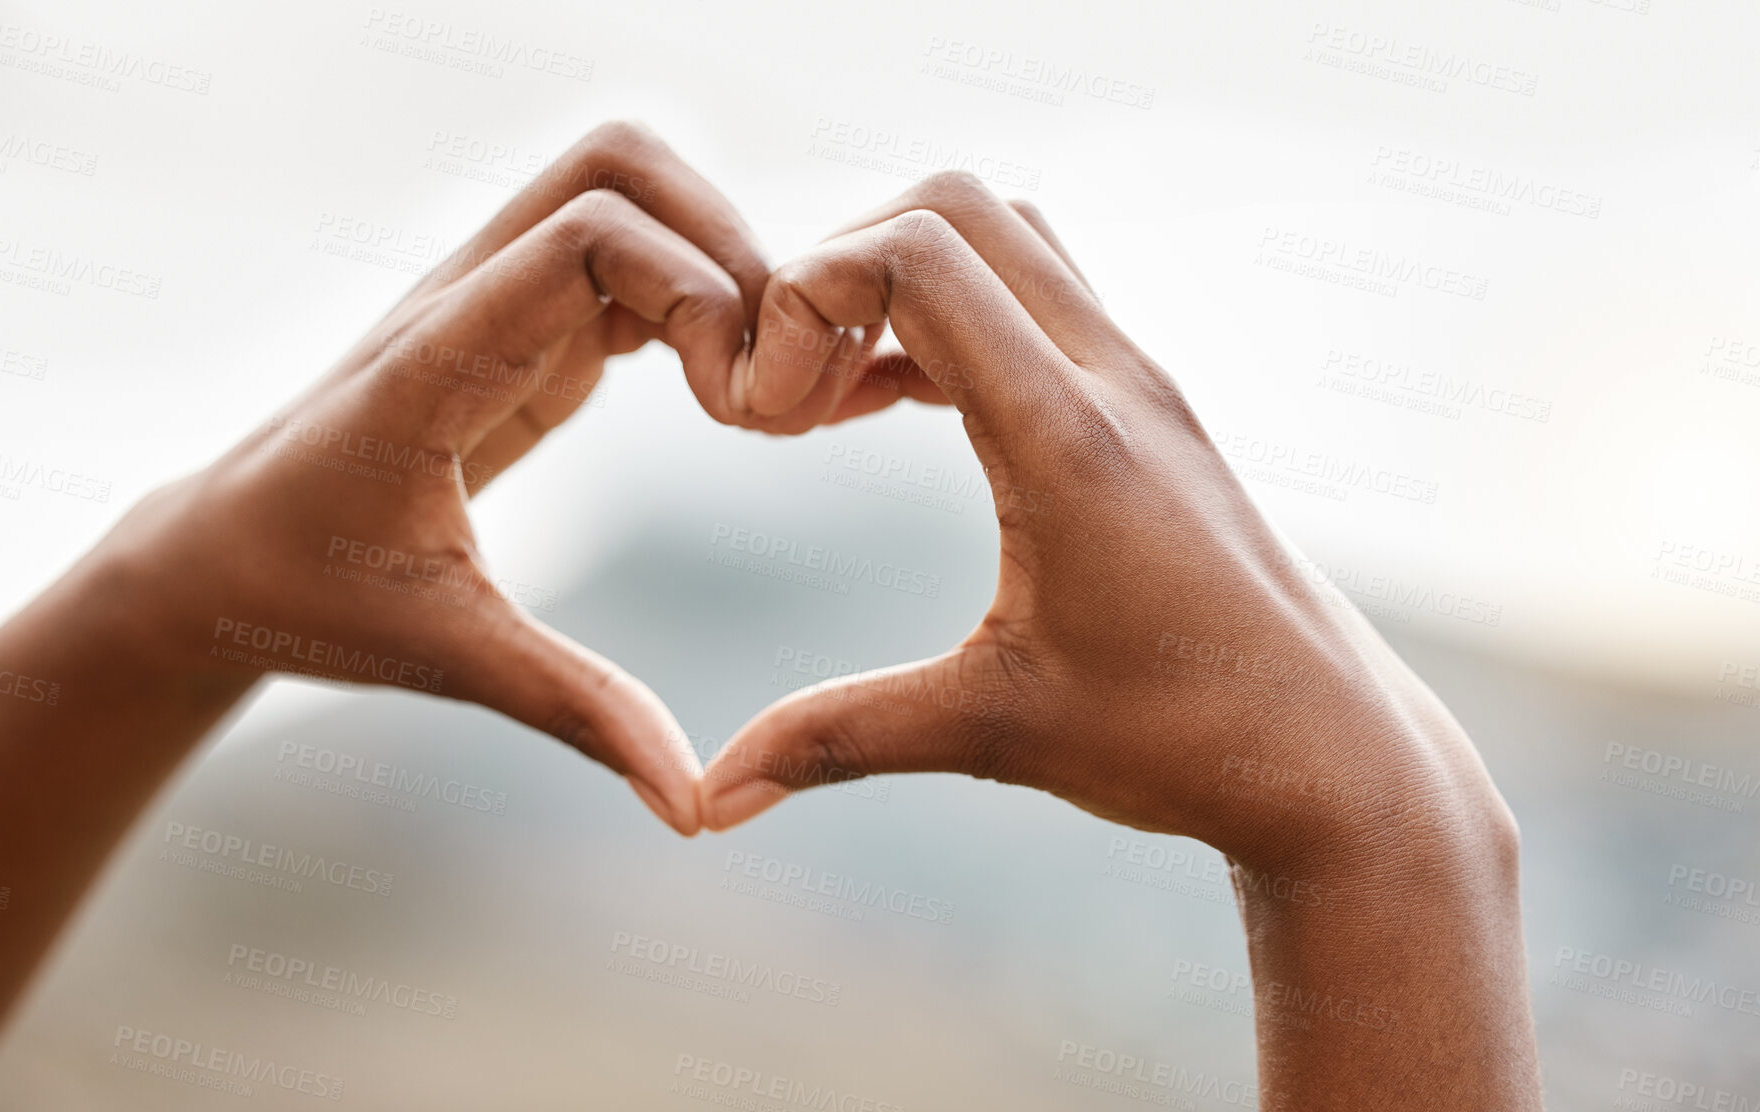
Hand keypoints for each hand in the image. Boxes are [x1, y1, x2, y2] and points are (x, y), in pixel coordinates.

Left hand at [97, 120, 789, 834]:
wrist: (220, 561)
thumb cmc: (311, 598)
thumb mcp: (450, 655)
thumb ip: (578, 713)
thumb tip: (694, 809)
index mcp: (439, 359)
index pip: (589, 233)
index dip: (700, 292)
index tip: (739, 414)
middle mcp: (468, 299)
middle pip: (620, 164)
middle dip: (729, 242)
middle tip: (769, 375)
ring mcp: (498, 302)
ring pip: (632, 194)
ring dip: (721, 262)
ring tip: (762, 388)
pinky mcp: (523, 330)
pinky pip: (632, 262)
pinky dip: (703, 298)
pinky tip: (736, 396)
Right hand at [700, 172, 1539, 1108]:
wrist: (1332, 754)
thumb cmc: (1182, 743)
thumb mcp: (991, 732)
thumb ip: (835, 740)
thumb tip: (708, 802)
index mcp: (1068, 441)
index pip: (919, 255)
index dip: (808, 296)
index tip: (772, 414)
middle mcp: (1112, 380)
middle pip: (956, 206)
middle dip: (839, 267)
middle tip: (791, 388)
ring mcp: (1140, 382)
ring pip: (1004, 235)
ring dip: (900, 281)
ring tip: (832, 396)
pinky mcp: (1147, 407)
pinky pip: (1033, 297)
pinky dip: (947, 317)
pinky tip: (890, 408)